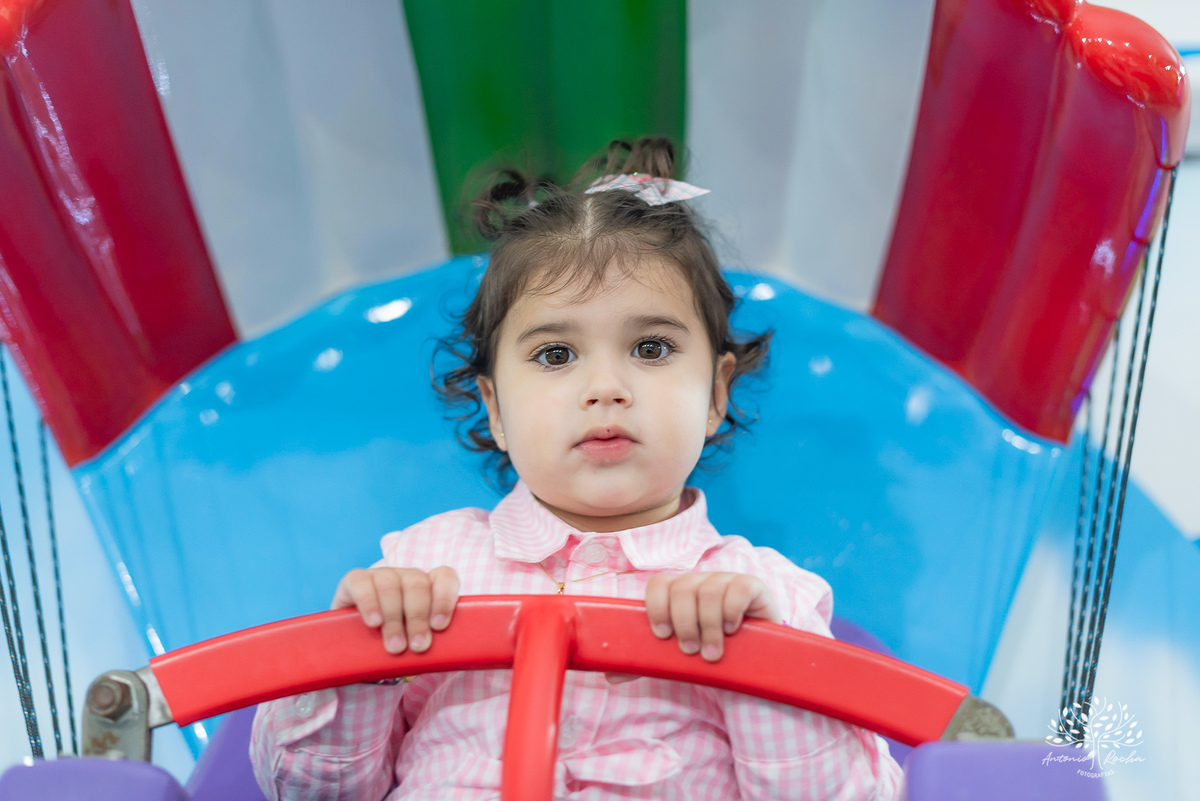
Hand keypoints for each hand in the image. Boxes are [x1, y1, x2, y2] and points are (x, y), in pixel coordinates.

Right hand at [331, 566, 459, 653]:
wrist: (358, 647)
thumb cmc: (396, 644)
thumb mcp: (415, 641)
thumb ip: (429, 639)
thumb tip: (444, 655)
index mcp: (428, 586)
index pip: (444, 577)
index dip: (444, 598)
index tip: (439, 626)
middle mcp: (405, 576)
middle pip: (417, 583)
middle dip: (418, 618)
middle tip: (417, 646)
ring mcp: (380, 575)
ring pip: (391, 584)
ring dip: (394, 618)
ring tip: (395, 646)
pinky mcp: (354, 581)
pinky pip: (361, 583)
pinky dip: (369, 603)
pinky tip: (374, 623)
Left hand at [644, 572, 779, 661]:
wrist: (754, 660)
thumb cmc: (711, 653)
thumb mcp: (681, 657)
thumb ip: (650, 661)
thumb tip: (611, 675)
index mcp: (678, 592)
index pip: (659, 584)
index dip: (657, 608)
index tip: (663, 636)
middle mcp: (700, 581)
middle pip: (682, 589)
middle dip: (684, 623)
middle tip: (691, 650)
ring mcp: (726, 580)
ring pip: (709, 591)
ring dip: (709, 625)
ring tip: (713, 653)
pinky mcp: (752, 586)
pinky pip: (738, 588)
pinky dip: (732, 610)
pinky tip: (732, 630)